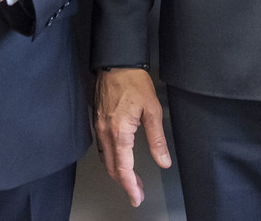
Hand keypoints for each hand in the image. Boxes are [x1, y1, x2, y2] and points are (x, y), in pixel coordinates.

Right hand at [93, 68, 171, 205]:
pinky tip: (119, 158)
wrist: (116, 63)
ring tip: (131, 178)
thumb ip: (157, 140)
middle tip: (137, 191)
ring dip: (118, 172)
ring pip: (105, 158)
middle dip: (124, 183)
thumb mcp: (152, 110)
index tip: (137, 197)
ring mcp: (99, 126)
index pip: (123, 168)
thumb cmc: (133, 82)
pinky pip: (101, 147)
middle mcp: (105, 132)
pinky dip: (111, 158)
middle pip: (112, 168)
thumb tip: (163, 161)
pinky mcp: (98, 120)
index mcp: (119, 132)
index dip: (130, 186)